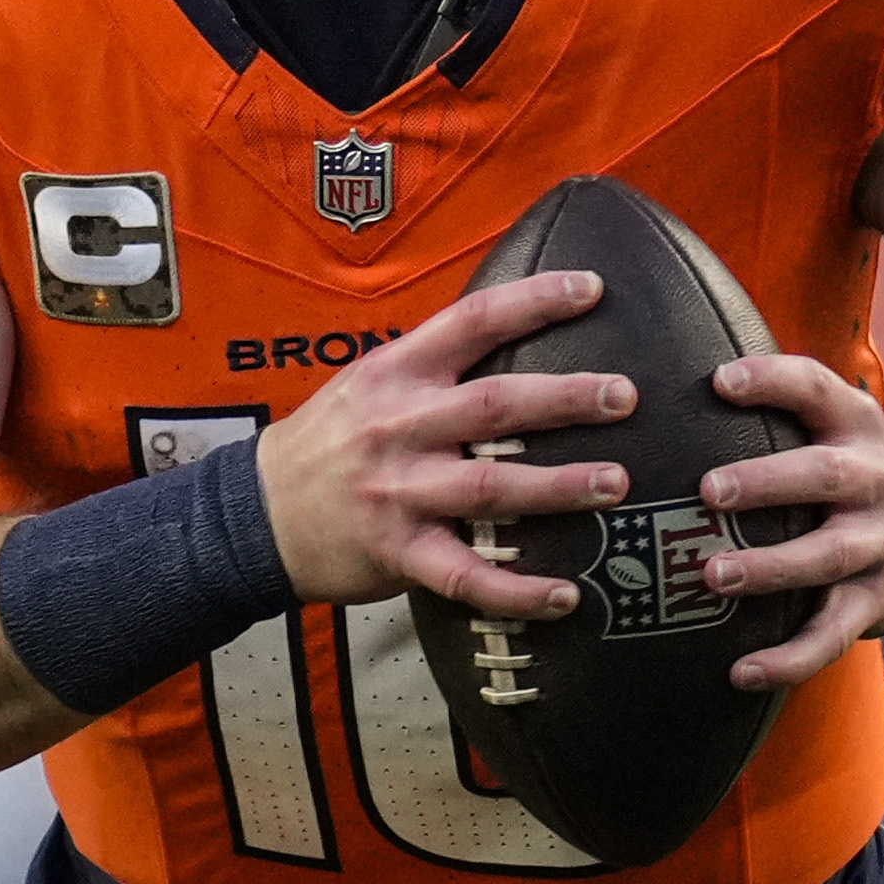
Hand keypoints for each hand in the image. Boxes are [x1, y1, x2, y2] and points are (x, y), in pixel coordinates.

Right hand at [255, 267, 631, 619]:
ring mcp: (399, 492)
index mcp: (397, 373)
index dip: (533, 301)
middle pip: (495, 405)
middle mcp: (400, 426)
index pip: (472, 322)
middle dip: (565, 399)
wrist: (258, 511)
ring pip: (490, 488)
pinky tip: (567, 596)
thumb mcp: (371, 383)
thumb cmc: (331, 443)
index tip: (591, 287)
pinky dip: (519, 591)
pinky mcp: (399, 552)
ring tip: (616, 484)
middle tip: (625, 395)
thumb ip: (436, 365)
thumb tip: (519, 332)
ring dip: (560, 487)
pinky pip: (468, 576)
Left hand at [701, 354, 883, 689]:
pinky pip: (832, 635)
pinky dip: (789, 659)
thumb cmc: (855, 471)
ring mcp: (882, 545)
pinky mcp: (878, 603)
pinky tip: (742, 673)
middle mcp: (878, 481)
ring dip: (771, 569)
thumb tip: (678, 384)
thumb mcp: (839, 426)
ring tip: (713, 577)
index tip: (720, 382)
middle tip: (709, 491)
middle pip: (826, 477)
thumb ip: (782, 407)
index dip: (773, 382)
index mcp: (859, 426)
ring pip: (828, 557)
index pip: (818, 391)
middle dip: (768, 483)